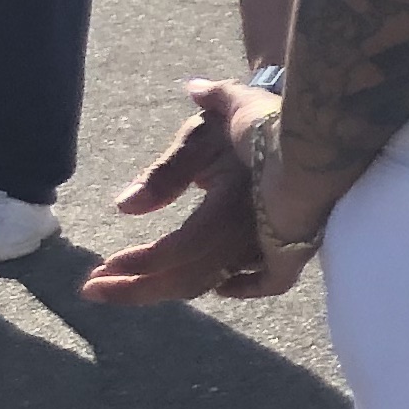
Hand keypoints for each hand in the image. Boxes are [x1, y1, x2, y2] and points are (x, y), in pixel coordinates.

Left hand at [83, 81, 309, 305]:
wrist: (314, 118)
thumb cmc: (254, 120)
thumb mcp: (203, 133)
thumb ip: (165, 171)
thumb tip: (125, 207)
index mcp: (233, 205)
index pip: (180, 250)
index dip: (140, 263)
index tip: (100, 267)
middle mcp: (255, 232)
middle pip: (192, 278)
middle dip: (139, 289)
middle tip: (94, 291)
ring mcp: (274, 241)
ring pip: (216, 281)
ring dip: (167, 289)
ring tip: (128, 286)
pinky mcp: (286, 241)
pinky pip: (262, 280)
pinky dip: (233, 287)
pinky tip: (216, 289)